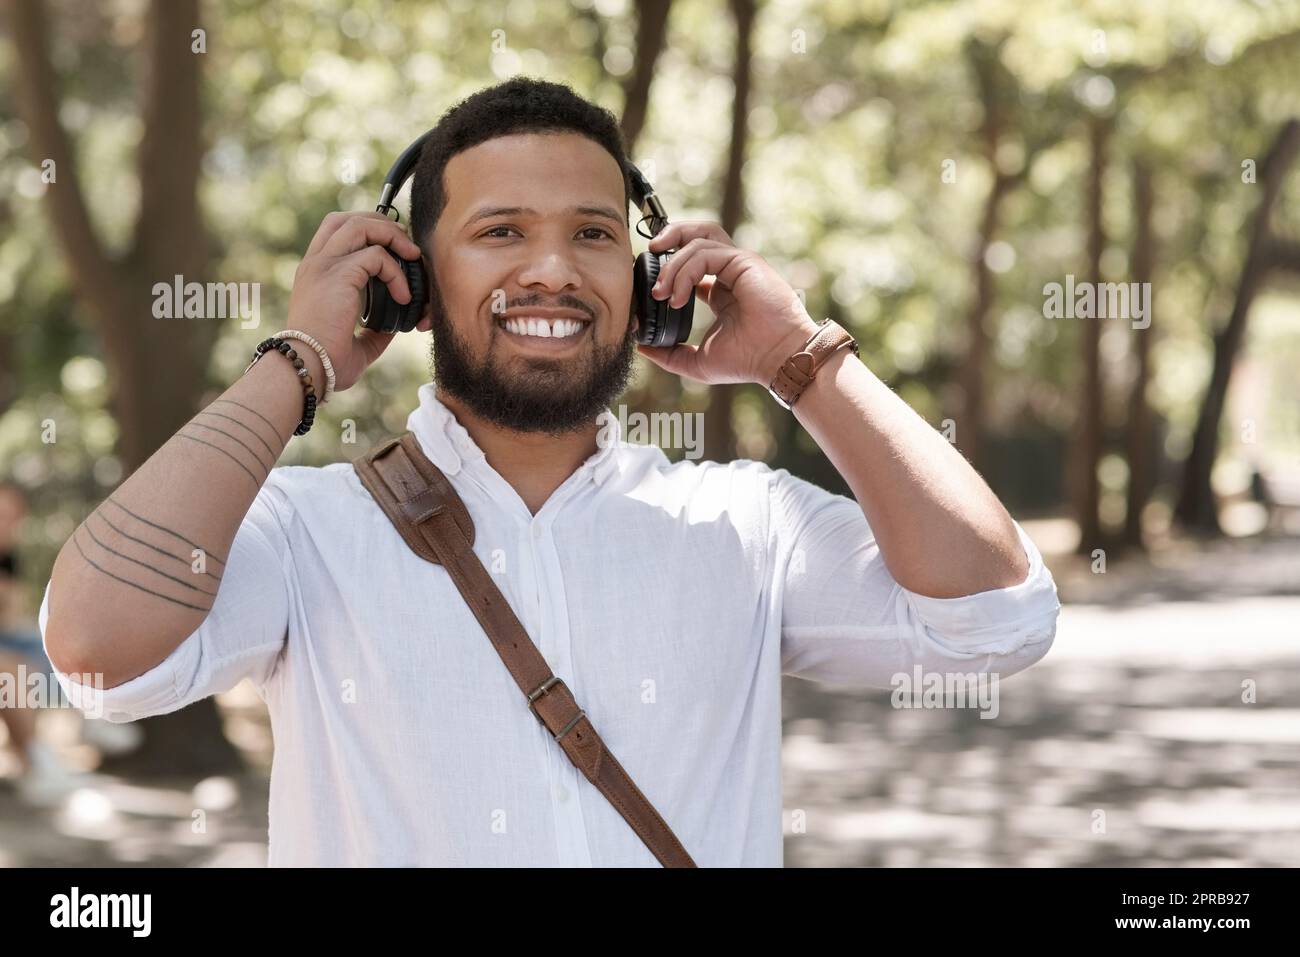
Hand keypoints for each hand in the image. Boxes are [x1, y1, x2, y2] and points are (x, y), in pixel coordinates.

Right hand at [286, 211, 432, 392]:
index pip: (337, 232)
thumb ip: (374, 331)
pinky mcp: (338, 275)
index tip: (394, 251)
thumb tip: (394, 327)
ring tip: (413, 258)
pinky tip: (404, 297)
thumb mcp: (354, 343)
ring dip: (392, 236)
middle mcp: (316, 264)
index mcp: (315, 274)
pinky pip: (376, 256)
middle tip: (407, 248)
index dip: (368, 231)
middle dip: (382, 224)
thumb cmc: (325, 363)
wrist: (307, 369)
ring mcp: (324, 266)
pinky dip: (396, 272)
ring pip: (361, 225)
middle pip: (348, 219)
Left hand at [636, 221, 820, 385]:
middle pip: (696, 235)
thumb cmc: (746, 362)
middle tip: (647, 257)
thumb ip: (669, 354)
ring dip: (672, 263)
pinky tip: (678, 297)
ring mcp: (738, 263)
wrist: (776, 361)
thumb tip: (642, 347)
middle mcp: (729, 272)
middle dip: (668, 238)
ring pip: (698, 239)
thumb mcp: (697, 362)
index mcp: (720, 291)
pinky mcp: (743, 261)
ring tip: (660, 292)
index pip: (690, 264)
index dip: (666, 269)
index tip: (648, 292)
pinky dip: (685, 272)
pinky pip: (705, 253)